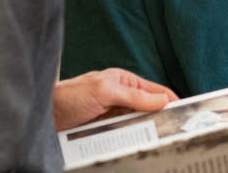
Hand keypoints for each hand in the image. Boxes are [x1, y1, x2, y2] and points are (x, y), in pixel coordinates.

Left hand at [52, 68, 177, 130]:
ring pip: (137, 124)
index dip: (170, 101)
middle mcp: (120, 96)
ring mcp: (112, 114)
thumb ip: (134, 96)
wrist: (43, 114)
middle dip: (159, 120)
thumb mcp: (105, 91)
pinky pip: (123, 134)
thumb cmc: (69, 96)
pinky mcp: (104, 128)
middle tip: (170, 133)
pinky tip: (135, 145)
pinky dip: (130, 139)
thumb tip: (162, 101)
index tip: (184, 114)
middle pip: (148, 110)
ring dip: (144, 132)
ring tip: (154, 141)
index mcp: (124, 81)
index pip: (155, 91)